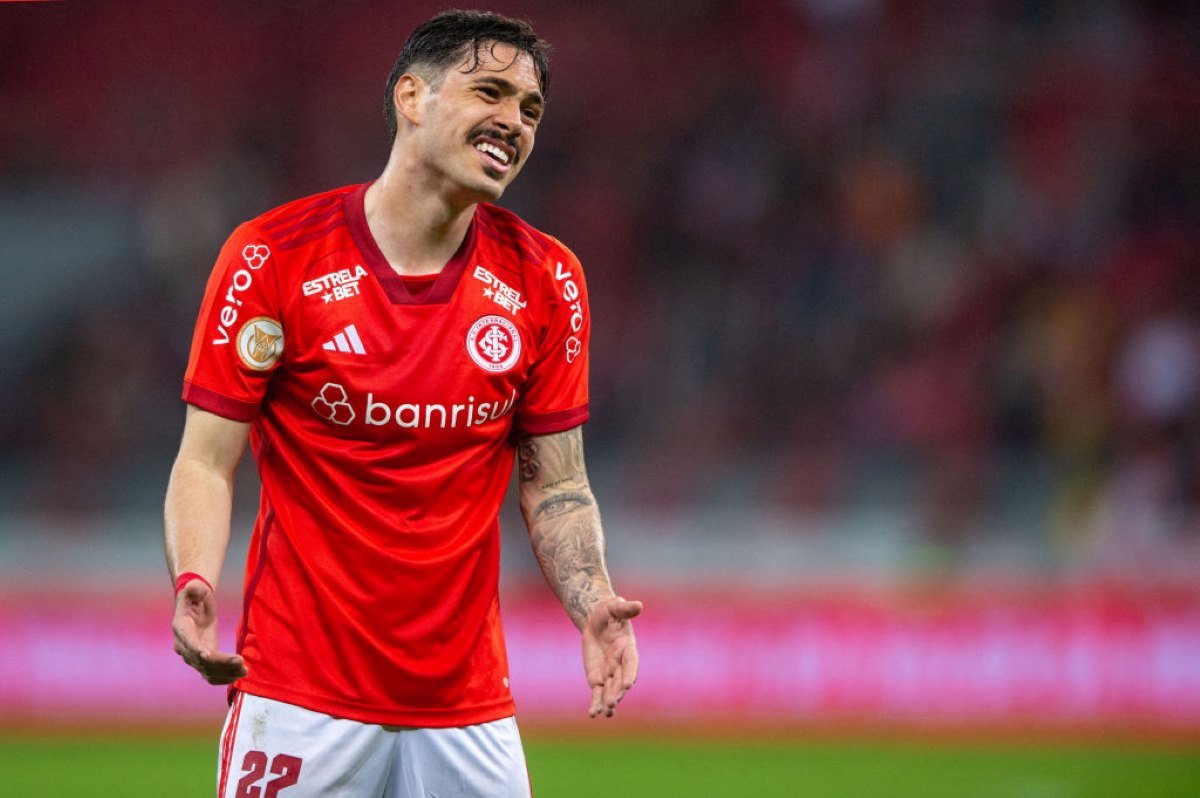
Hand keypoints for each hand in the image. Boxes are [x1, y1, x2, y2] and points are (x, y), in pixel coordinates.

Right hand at [172, 578, 246, 684]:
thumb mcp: (196, 588)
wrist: (195, 604)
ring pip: (207, 670)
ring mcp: (192, 655)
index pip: (187, 641)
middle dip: (220, 663)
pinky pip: (210, 674)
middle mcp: (183, 645)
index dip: (196, 649)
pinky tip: (238, 676)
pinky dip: (223, 678)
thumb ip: (194, 589)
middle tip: (241, 662)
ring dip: (225, 673)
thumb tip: (193, 588)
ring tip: (244, 671)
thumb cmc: (196, 594)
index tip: (207, 655)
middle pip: (201, 660)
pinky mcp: (203, 660)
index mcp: (181, 628)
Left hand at [582, 596, 641, 717]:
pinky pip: (598, 693)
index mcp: (628, 648)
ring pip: (610, 690)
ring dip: (609, 700)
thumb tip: (638, 604)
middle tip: (612, 701)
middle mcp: (621, 664)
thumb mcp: (613, 608)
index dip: (630, 674)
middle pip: (620, 680)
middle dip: (617, 691)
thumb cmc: (608, 612)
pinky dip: (596, 703)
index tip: (628, 684)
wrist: (596, 622)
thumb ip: (624, 608)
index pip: (631, 664)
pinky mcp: (598, 678)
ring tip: (606, 711)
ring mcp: (610, 673)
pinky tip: (593, 714)